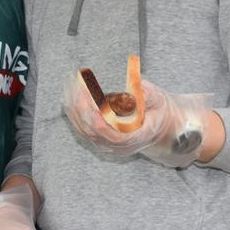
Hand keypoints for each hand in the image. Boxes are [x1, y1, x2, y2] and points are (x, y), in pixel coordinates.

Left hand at [63, 73, 212, 166]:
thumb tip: (136, 87)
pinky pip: (80, 125)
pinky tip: (70, 91)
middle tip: (78, 83)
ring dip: (74, 105)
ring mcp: (105, 144)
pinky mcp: (96, 137)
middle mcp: (117, 146)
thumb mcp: (159, 100)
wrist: (159, 128)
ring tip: (71, 83)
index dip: (100, 120)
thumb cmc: (158, 112)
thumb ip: (147, 95)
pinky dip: (73, 108)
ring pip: (82, 128)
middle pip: (92, 130)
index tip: (91, 103)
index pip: (112, 135)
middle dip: (82, 105)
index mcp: (134, 138)